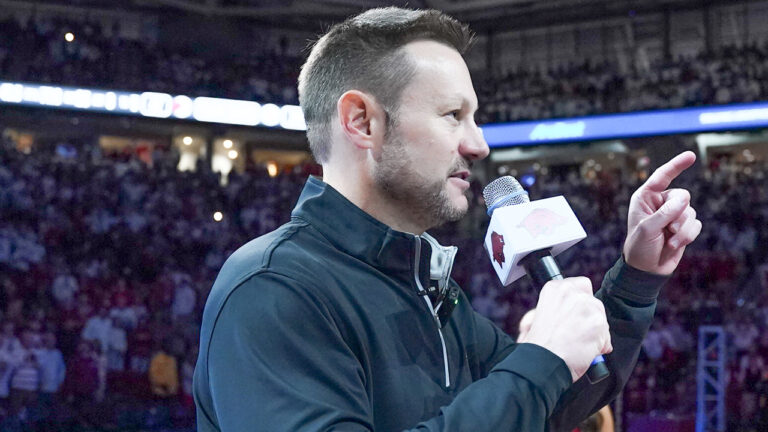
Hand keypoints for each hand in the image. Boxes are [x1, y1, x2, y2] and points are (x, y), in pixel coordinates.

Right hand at [519, 277, 611, 381]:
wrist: (542, 362)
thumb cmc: (537, 345)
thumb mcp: (536, 317)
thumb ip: (555, 307)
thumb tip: (566, 311)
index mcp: (555, 288)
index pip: (582, 285)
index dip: (581, 302)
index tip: (576, 314)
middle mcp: (571, 293)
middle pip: (594, 303)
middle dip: (589, 319)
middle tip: (576, 333)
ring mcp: (586, 307)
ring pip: (601, 320)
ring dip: (595, 333)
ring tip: (578, 345)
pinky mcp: (598, 323)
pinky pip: (606, 337)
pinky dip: (599, 347)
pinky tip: (584, 352)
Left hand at [623, 151, 701, 274]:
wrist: (646, 269)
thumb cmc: (639, 247)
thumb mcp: (646, 229)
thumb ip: (664, 213)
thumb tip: (684, 200)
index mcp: (645, 197)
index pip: (662, 176)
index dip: (676, 165)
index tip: (691, 156)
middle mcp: (660, 203)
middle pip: (682, 195)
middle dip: (678, 214)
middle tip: (667, 229)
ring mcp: (673, 214)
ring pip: (691, 211)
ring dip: (682, 228)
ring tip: (668, 240)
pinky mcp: (684, 227)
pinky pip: (696, 224)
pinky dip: (688, 235)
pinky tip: (675, 245)